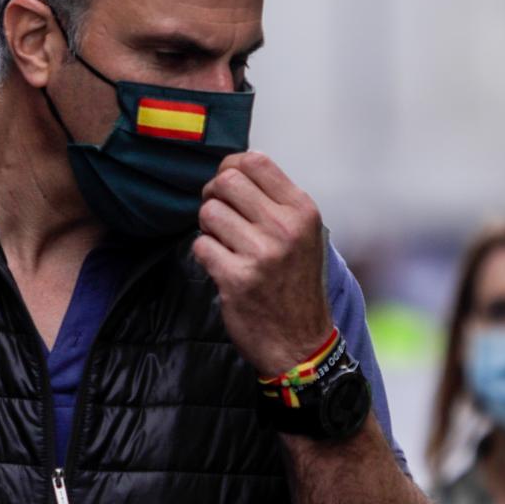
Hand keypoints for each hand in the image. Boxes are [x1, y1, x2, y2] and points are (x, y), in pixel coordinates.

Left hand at [193, 151, 330, 376]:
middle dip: (214, 195)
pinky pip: (200, 245)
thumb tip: (234, 167)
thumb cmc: (296, 283)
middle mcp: (285, 228)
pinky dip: (205, 254)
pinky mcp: (237, 279)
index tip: (229, 187)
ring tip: (225, 245)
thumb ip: (275, 201)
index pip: (255, 160)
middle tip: (219, 215)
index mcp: (302, 211)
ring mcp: (261, 254)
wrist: (301, 342)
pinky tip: (223, 267)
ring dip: (208, 228)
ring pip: (208, 212)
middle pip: (226, 181)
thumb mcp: (303, 234)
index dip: (231, 167)